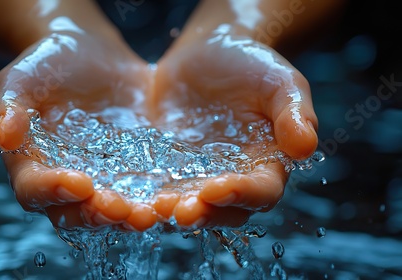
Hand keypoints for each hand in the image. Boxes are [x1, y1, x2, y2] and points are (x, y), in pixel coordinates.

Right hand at [0, 32, 156, 229]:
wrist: (88, 53)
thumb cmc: (47, 65)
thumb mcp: (21, 78)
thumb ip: (9, 105)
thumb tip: (4, 134)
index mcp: (32, 165)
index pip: (34, 189)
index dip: (53, 191)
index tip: (79, 183)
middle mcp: (66, 182)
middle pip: (75, 212)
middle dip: (97, 215)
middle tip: (120, 209)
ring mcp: (102, 179)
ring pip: (112, 210)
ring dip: (129, 217)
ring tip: (150, 214)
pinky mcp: (133, 170)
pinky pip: (144, 191)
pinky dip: (157, 199)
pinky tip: (175, 197)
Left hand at [149, 26, 318, 227]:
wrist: (208, 52)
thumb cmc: (251, 64)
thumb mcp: (280, 82)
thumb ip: (294, 113)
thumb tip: (306, 147)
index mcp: (266, 163)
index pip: (261, 191)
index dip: (242, 195)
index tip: (218, 188)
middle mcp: (233, 177)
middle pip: (223, 209)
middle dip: (204, 214)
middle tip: (182, 213)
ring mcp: (198, 174)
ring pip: (189, 204)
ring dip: (173, 211)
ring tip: (155, 209)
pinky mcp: (168, 165)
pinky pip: (159, 185)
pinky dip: (148, 194)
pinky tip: (133, 194)